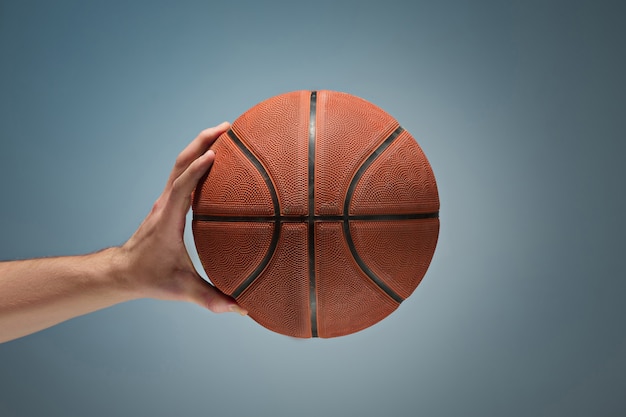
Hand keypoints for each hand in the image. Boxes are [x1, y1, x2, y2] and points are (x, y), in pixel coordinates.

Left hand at [119, 122, 247, 314]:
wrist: (122, 272)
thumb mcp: (179, 289)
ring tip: (226, 132)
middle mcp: (164, 204)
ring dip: (200, 144)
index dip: (196, 171)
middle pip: (180, 164)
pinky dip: (198, 158)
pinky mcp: (168, 203)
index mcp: (167, 220)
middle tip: (228, 127)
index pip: (181, 188)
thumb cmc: (149, 277)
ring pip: (180, 164)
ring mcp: (165, 201)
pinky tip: (215, 156)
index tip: (215, 154)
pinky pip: (184, 173)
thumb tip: (240, 308)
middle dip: (202, 141)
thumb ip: (209, 298)